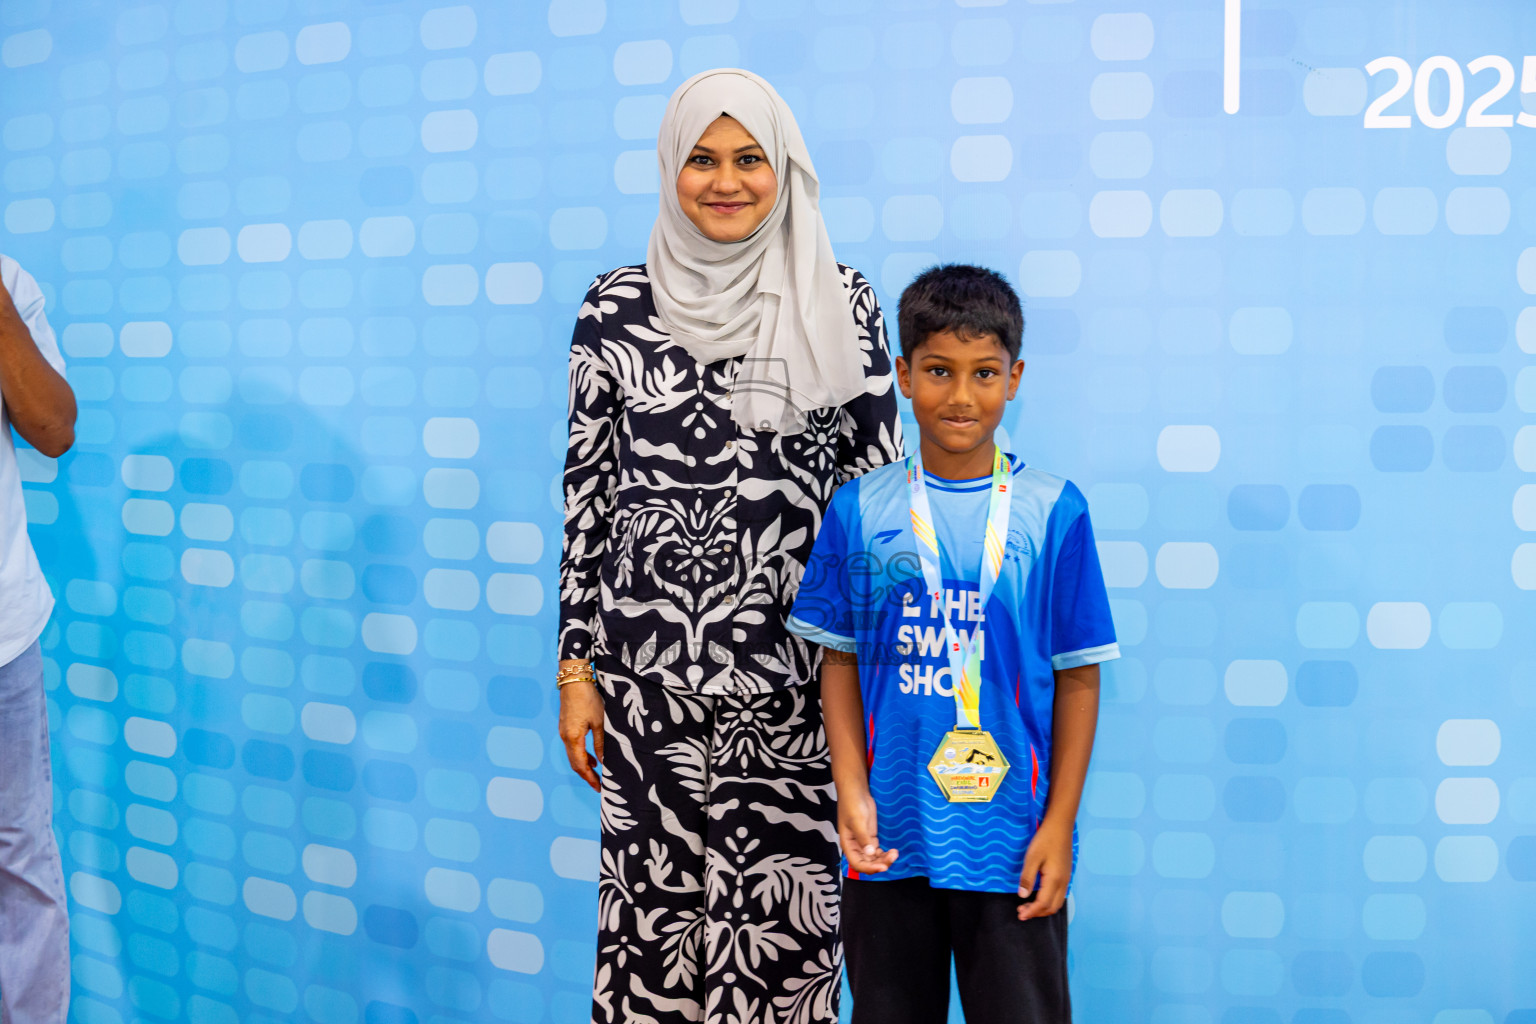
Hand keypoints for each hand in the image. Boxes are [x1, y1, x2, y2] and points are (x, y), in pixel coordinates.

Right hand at [557, 665, 604, 791]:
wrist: (574, 680)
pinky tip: (591, 757)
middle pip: (575, 763)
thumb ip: (601, 743)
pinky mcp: (565, 726)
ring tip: (597, 773)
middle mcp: (565, 737)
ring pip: (573, 755)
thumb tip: (603, 762)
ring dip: (584, 765)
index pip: (581, 765)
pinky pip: (572, 746)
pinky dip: (581, 755)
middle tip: (598, 785)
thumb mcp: (600, 722)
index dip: (590, 778)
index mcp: (573, 738)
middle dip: (586, 775)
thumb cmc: (588, 699)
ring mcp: (563, 732)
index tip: (599, 788)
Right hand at [839, 788, 897, 873]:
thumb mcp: (857, 821)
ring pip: (874, 859)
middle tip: (892, 857)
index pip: (857, 864)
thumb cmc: (852, 805)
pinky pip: (878, 851)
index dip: (870, 868)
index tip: (883, 867)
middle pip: (867, 863)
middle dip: (879, 864)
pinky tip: (893, 851)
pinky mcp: (871, 837)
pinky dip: (885, 854)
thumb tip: (870, 853)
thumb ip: (863, 838)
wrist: (856, 791)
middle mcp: (856, 847)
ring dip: (884, 859)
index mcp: (848, 845)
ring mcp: (864, 843)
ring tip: (895, 853)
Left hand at [1017, 818, 1072, 919]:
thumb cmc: (1045, 840)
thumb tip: (1022, 896)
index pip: (1043, 904)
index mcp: (1055, 880)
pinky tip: (1039, 896)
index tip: (1020, 915)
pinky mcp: (1066, 875)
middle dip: (1037, 913)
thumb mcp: (1032, 858)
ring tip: (1028, 906)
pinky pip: (1059, 895)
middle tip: (1021, 911)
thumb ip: (1027, 878)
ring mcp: (1066, 879)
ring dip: (1043, 908)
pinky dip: (1049, 901)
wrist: (1060, 827)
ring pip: (1057, 902)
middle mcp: (1063, 883)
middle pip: (1052, 907)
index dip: (1031, 912)